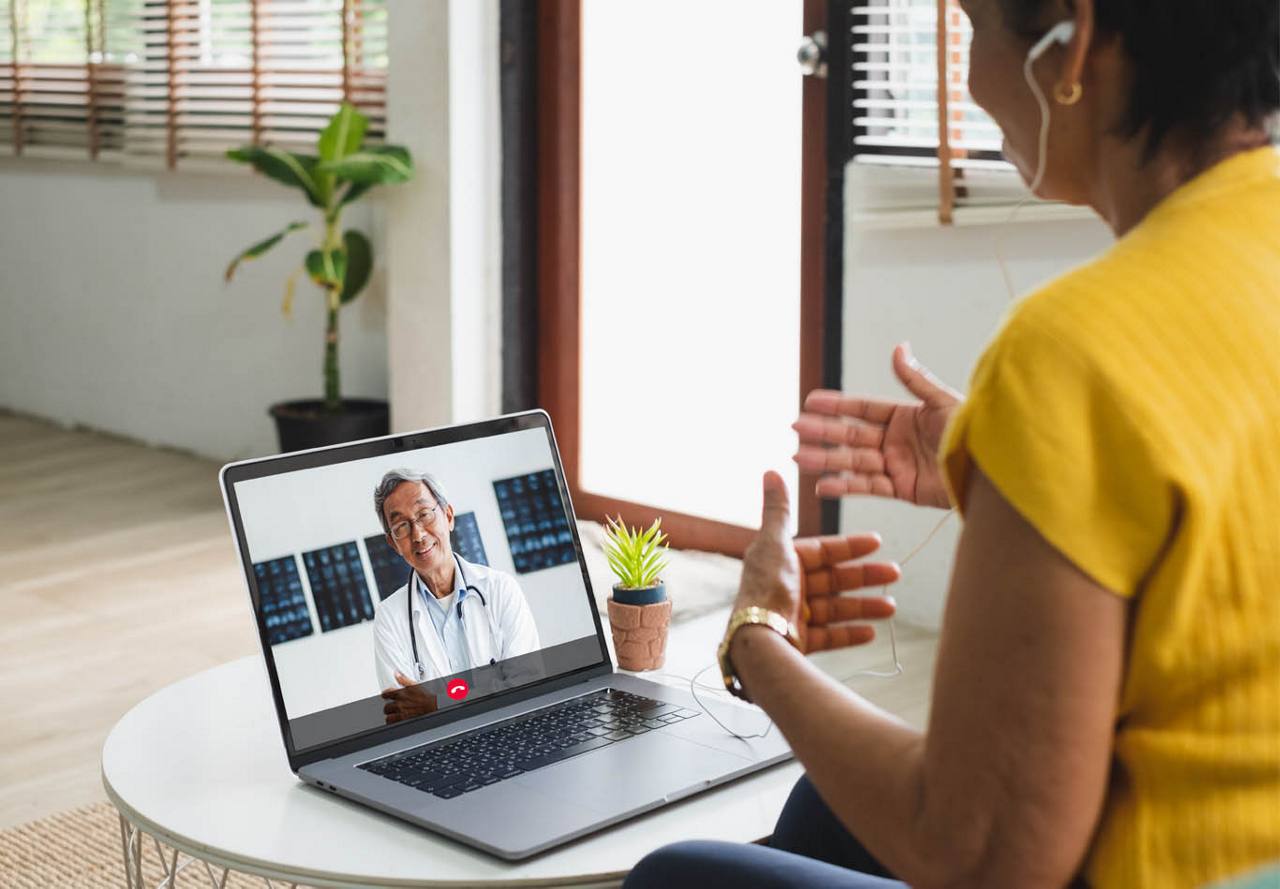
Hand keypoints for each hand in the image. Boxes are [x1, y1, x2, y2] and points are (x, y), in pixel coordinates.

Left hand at [381, 671, 438, 723]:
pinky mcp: (403, 720)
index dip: (385, 695)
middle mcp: (399, 703)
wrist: (433, 706)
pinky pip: (392, 723)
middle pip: (386, 707)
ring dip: (391, 716)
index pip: (385, 694)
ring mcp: (401, 712)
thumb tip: (396, 674)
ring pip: (388, 717)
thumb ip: (403, 679)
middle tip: (393, 708)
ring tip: (395, 715)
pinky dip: (393, 722)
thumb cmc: (426, 697)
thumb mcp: (415, 684)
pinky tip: (396, 721)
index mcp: (400, 693)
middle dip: (389, 708)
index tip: (386, 696)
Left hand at [732, 471, 898, 653]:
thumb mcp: (774, 542)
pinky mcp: (798, 640)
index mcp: (781, 561)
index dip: (849, 546)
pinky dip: (849, 633)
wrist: (758, 636)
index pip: (822, 551)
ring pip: (835, 608)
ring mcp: (793, 615)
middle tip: (895, 572)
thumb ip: (778, 509)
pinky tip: (872, 632)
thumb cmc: (766, 587)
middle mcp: (786, 587)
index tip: (877, 542)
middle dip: (864, 577)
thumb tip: (771, 470)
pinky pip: (829, 636)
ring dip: (864, 606)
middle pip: (832, 580)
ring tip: (892, 607)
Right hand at [794, 342, 959, 508]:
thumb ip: (915, 379)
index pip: (862, 409)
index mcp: (904, 416)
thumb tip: (898, 348)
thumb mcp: (942, 402)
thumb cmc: (972, 433)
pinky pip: (867, 487)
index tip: (810, 402)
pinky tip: (822, 485)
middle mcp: (896, 440)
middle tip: (795, 429)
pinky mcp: (902, 489)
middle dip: (822, 432)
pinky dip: (844, 487)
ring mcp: (896, 465)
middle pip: (851, 435)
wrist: (989, 469)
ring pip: (853, 461)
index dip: (836, 405)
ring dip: (825, 460)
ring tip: (798, 458)